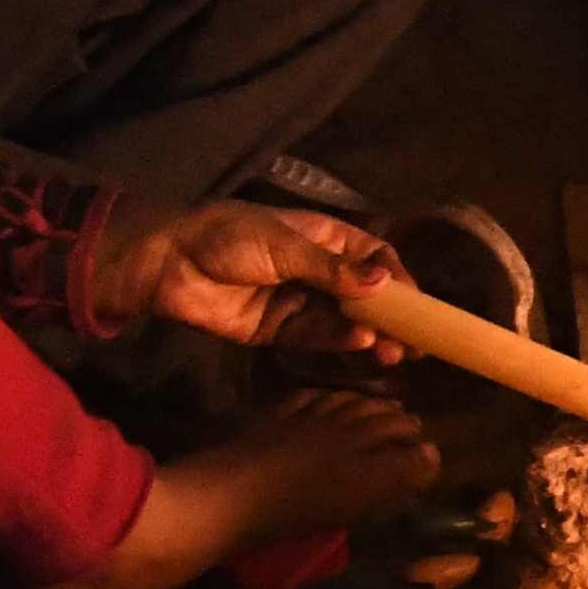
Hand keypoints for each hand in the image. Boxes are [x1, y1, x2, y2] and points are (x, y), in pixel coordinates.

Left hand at [82, 189, 396, 350]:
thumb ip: (333, 270)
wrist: (169, 264)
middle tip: (415, 342)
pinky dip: (338, 341)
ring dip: (369, 335)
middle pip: (363, 296)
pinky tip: (360, 343)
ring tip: (394, 350)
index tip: (418, 304)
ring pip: (343, 321)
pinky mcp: (276, 331)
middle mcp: (316, 271)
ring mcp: (297, 302)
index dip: (397, 279)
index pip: (373, 258)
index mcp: (324, 238)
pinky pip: (315, 337)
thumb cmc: (230, 237)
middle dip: (390, 317)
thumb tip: (385, 283)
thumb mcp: (285, 246)